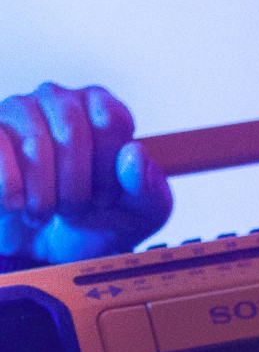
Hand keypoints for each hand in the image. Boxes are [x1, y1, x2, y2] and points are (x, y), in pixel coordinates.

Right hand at [0, 82, 172, 267]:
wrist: (48, 252)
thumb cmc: (95, 223)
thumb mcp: (139, 215)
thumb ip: (150, 189)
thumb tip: (133, 156)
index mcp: (101, 108)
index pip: (111, 119)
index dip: (110, 168)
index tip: (106, 196)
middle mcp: (58, 99)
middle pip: (73, 131)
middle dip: (79, 187)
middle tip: (76, 210)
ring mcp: (18, 111)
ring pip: (35, 146)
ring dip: (47, 196)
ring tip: (49, 211)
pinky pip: (0, 154)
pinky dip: (15, 192)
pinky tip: (20, 205)